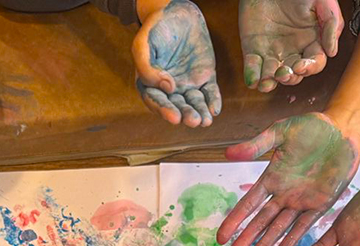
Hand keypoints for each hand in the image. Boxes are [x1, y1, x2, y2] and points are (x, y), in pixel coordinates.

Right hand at [133, 0, 221, 127]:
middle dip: (186, 115)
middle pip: (177, 106)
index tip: (174, 117)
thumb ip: (147, 67)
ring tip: (205, 120)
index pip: (157, 102)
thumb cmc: (155, 28)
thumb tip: (167, 88)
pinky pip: (209, 92)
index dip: (165, 111)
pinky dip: (213, 101)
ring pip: (194, 103)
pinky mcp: (204, 76)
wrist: (177, 12)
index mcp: (151, 84)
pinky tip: (215, 109)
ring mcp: (187, 83)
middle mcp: (169, 88)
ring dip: (200, 112)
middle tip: (193, 120)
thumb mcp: (143, 45)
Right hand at [219, 113, 358, 245]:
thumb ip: (256, 145)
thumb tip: (227, 153)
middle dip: (245, 241)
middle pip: (260, 222)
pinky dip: (292, 239)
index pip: (248, 205)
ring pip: (278, 229)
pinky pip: (304, 226)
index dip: (234, 221)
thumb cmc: (313, 128)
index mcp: (271, 178)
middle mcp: (283, 194)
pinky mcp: (320, 205)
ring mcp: (301, 202)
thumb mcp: (281, 131)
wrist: (344, 131)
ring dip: (264, 245)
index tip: (221, 237)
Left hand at [239, 0, 341, 91]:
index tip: (300, 65)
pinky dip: (251, 75)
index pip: (314, 63)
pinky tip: (253, 80)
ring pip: (272, 76)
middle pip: (293, 74)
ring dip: (269, 83)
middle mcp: (292, 51)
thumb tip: (332, 53)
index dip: (309, 68)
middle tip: (282, 73)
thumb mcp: (323, 2)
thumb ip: (331, 25)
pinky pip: (252, 66)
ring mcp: (272, 52)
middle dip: (289, 77)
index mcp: (312, 42)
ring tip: (266, 83)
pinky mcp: (253, 48)